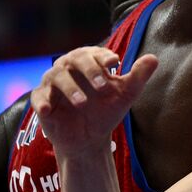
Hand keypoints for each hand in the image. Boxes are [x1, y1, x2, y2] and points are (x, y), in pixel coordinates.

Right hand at [31, 47, 158, 160]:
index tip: (115, 63)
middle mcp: (69, 67)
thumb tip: (154, 58)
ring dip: (70, 89)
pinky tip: (48, 110)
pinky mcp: (41, 100)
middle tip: (103, 86)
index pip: (95, 53)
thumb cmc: (106, 110)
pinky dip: (42, 102)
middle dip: (89, 70)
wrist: (89, 139)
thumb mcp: (125, 95)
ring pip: (57, 77)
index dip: (104, 57)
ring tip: (83, 103)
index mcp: (89, 61)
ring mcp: (53, 83)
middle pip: (75, 59)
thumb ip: (138, 76)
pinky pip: (38, 98)